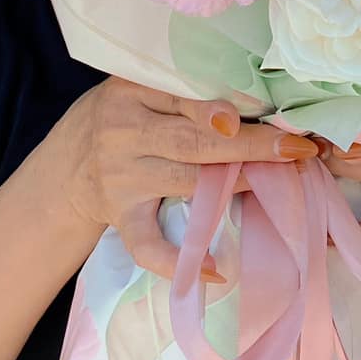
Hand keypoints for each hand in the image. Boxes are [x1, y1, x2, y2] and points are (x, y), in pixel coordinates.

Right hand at [50, 79, 316, 279]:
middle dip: (250, 145)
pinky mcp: (120, 217)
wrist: (64, 165)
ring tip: (277, 185)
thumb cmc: (122, 115)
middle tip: (296, 149)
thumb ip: (183, 91)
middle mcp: (123, 133)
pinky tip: (214, 271)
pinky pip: (146, 244)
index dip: (233, 108)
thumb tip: (251, 104)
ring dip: (234, 185)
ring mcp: (121, 179)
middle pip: (194, 140)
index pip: (186, 98)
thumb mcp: (139, 88)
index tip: (275, 117)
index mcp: (131, 92)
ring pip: (183, 182)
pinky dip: (178, 261)